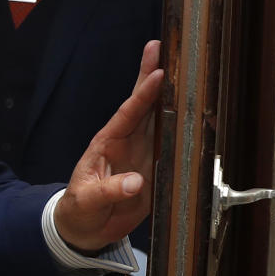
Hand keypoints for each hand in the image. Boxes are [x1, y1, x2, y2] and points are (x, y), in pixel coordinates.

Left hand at [54, 40, 162, 250]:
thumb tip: (136, 182)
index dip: (143, 93)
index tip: (157, 73)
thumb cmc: (79, 208)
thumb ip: (109, 191)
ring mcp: (140, 152)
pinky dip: (182, 127)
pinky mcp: (153, 167)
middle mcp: (126, 141)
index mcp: (107, 142)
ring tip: (183, 70)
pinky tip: (195, 111)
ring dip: (169, 95)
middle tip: (161, 47)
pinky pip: (169, 144)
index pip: (128, 113)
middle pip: (142, 104)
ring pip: (157, 118)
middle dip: (151, 75)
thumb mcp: (87, 201)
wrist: (85, 228)